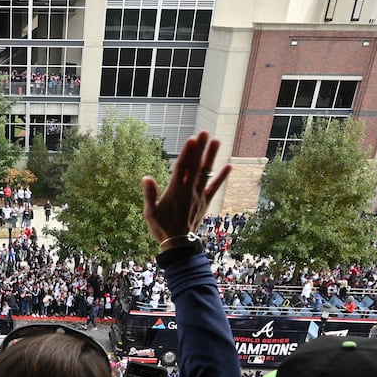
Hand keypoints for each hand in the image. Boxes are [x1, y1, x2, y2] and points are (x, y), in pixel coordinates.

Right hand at [142, 131, 232, 246]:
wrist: (178, 245)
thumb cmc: (161, 227)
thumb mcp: (150, 213)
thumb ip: (149, 194)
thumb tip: (146, 177)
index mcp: (175, 191)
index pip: (181, 168)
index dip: (187, 153)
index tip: (192, 139)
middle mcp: (188, 191)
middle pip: (195, 165)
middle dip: (200, 148)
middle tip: (204, 132)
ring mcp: (198, 196)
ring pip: (206, 173)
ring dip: (211, 157)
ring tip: (216, 141)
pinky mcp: (205, 202)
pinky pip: (215, 188)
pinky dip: (222, 177)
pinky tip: (229, 166)